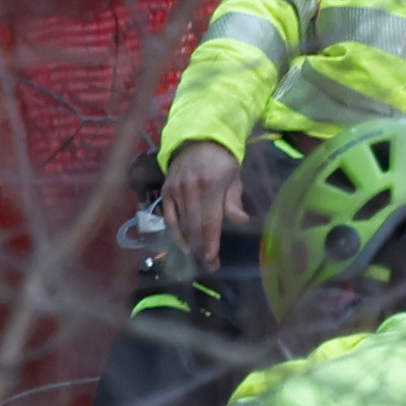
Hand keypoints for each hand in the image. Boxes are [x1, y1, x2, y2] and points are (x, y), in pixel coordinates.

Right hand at [160, 140, 247, 265]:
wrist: (198, 139)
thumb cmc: (221, 161)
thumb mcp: (234, 176)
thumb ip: (234, 199)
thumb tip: (240, 220)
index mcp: (211, 184)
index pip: (209, 220)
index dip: (210, 242)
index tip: (212, 260)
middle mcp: (190, 188)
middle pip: (195, 226)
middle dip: (202, 248)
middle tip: (209, 265)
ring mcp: (175, 190)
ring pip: (182, 224)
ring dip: (191, 244)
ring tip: (200, 259)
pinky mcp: (166, 191)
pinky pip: (169, 218)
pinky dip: (176, 234)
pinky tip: (185, 246)